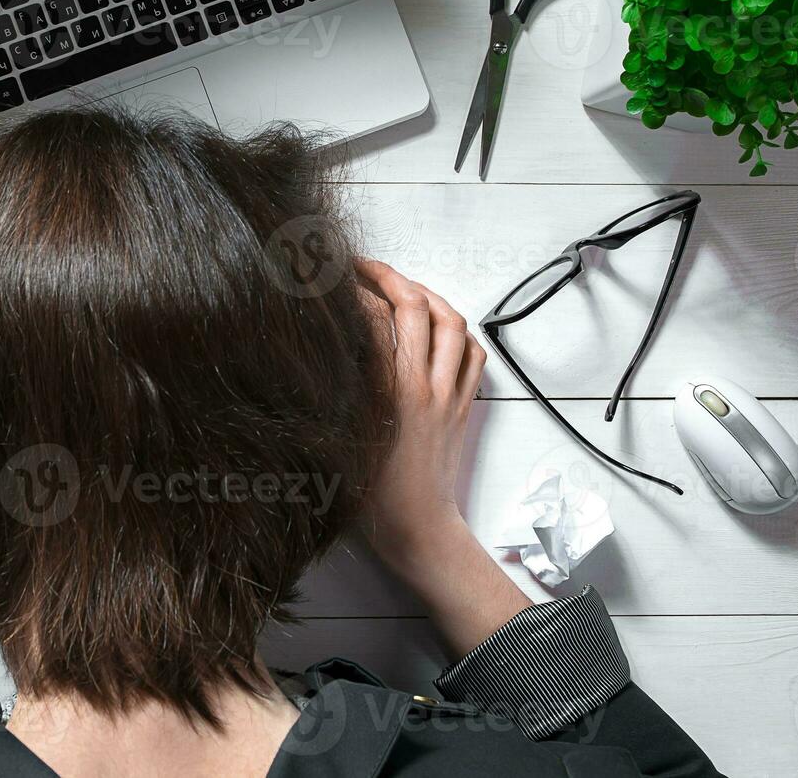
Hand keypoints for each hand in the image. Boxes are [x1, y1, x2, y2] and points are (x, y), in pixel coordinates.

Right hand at [355, 259, 485, 560]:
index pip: (374, 318)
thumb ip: (340, 389)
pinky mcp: (464, 406)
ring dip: (426, 294)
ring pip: (451, 322)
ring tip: (402, 286)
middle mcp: (423, 386)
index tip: (332, 281)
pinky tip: (438, 326)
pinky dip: (457, 330)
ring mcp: (449, 394)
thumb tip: (326, 348)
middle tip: (364, 268)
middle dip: (389, 276)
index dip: (353, 291)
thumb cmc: (372, 496)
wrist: (419, 529)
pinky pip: (471, 353)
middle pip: (415, 306)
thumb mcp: (343, 436)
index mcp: (388, 393)